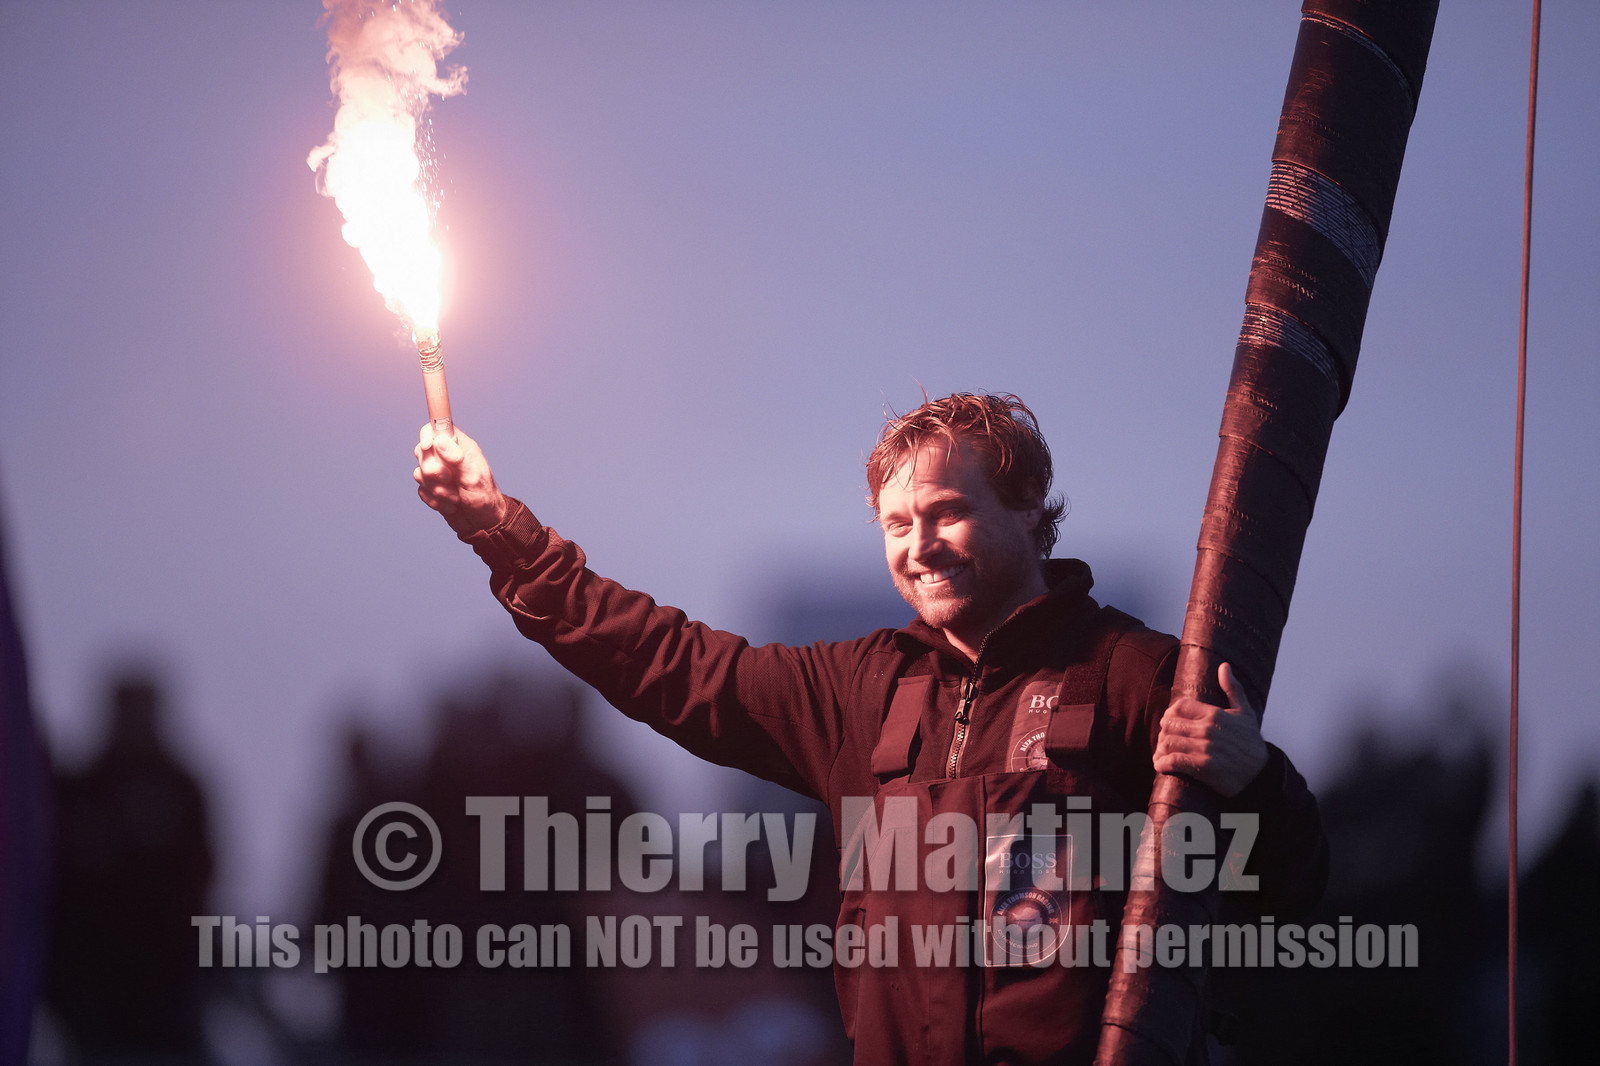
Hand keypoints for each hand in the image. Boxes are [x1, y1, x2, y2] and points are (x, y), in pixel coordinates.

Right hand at [413, 422, 511, 536]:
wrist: (483, 524)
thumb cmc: (485, 498)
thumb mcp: (474, 477)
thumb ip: (457, 458)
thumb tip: (440, 440)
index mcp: (461, 447)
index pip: (436, 428)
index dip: (427, 434)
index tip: (427, 446)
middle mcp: (448, 457)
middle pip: (422, 451)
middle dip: (433, 470)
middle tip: (449, 480)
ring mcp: (439, 472)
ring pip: (420, 472)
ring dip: (436, 490)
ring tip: (455, 498)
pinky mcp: (432, 488)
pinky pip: (421, 490)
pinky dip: (434, 500)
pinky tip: (450, 505)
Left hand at [1153, 663, 1267, 796]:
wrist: (1262, 773)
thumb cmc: (1251, 742)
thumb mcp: (1245, 713)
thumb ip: (1233, 689)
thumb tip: (1224, 666)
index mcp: (1214, 714)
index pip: (1179, 706)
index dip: (1170, 714)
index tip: (1170, 722)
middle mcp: (1208, 729)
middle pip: (1170, 724)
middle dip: (1163, 731)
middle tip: (1164, 738)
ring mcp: (1205, 748)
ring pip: (1168, 742)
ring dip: (1160, 748)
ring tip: (1161, 752)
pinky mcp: (1204, 767)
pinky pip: (1174, 761)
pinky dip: (1162, 763)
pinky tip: (1161, 765)